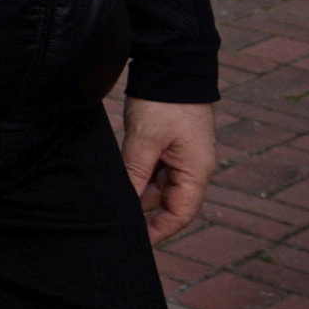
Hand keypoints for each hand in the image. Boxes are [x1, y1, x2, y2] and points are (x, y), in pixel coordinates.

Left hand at [121, 97, 216, 244]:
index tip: (136, 243)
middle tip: (117, 227)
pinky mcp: (168, 145)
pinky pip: (154, 170)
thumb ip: (134, 173)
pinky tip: (118, 183)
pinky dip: (137, 178)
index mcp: (196, 171)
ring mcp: (181, 156)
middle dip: (146, 216)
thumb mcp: (145, 141)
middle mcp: (193, 168)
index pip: (181, 214)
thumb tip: (124, 204)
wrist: (172, 65)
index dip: (160, 231)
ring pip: (158, 187)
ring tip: (112, 206)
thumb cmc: (164, 103)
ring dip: (138, 196)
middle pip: (169, 203)